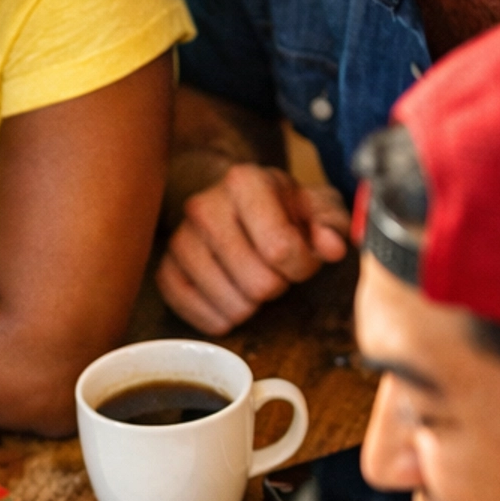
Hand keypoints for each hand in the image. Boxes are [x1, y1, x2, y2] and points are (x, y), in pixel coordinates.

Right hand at [157, 163, 349, 333]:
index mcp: (244, 182)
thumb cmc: (280, 208)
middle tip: (276, 271)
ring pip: (232, 305)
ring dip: (252, 305)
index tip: (302, 259)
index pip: (280, 248)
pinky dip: (222, 318)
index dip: (302, 266)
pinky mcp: (166, 270)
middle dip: (278, 286)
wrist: (231, 202)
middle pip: (258, 284)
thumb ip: (332, 223)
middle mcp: (204, 206)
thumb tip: (333, 247)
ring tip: (254, 282)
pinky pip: (199, 315)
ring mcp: (180, 240)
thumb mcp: (316, 205)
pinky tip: (234, 301)